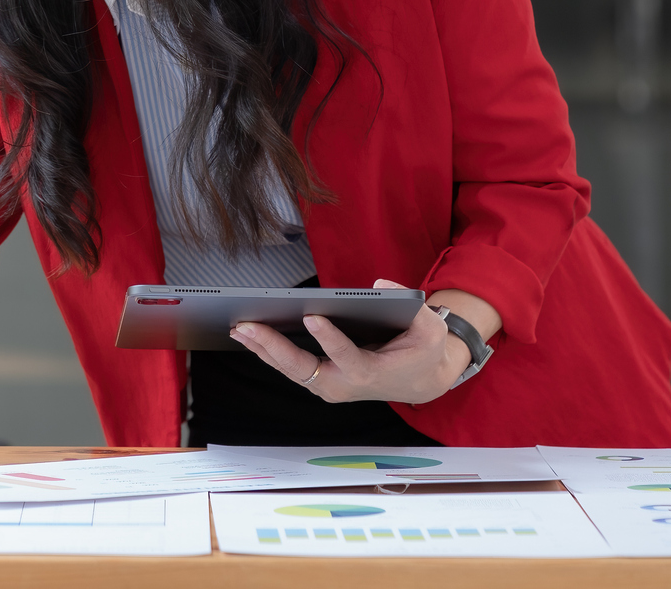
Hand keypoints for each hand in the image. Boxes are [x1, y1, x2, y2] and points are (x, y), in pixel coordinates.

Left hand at [230, 279, 471, 404]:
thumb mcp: (430, 328)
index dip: (330, 338)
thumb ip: (413, 308)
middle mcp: (344, 385)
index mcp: (371, 373)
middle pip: (303, 368)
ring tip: (239, 327)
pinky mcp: (320, 381)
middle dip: (273, 346)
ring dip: (262, 349)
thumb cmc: (423, 351)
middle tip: (247, 324)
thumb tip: (380, 285)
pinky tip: (248, 334)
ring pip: (290, 370)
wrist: (420, 380)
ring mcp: (329, 386)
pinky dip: (268, 351)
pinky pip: (290, 367)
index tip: (312, 316)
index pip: (347, 357)